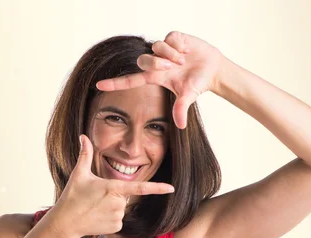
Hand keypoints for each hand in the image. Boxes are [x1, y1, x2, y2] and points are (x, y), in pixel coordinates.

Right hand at [51, 135, 174, 237]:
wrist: (64, 223)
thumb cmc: (71, 197)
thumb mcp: (79, 174)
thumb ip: (85, 154)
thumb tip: (83, 136)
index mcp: (113, 188)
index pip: (140, 187)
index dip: (157, 188)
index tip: (171, 188)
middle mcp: (118, 203)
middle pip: (124, 196)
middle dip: (114, 195)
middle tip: (95, 198)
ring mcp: (118, 217)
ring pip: (121, 208)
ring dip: (111, 207)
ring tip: (94, 207)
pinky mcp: (116, 228)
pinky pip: (118, 220)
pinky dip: (110, 218)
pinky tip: (97, 217)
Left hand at [96, 31, 223, 128]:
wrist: (213, 68)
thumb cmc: (198, 83)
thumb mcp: (189, 96)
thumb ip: (181, 109)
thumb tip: (180, 126)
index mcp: (155, 77)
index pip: (130, 81)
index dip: (114, 83)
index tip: (98, 85)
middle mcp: (156, 63)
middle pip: (143, 60)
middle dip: (158, 63)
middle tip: (174, 67)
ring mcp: (164, 49)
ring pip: (157, 47)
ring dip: (171, 54)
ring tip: (183, 60)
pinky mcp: (173, 38)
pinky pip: (169, 38)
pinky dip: (179, 45)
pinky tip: (187, 50)